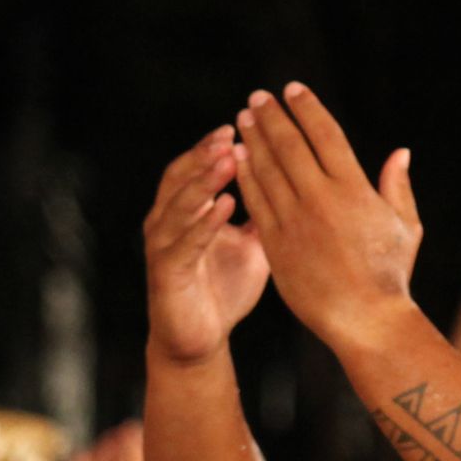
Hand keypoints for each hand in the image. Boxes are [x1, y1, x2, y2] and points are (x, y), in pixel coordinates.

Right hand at [143, 126, 272, 364]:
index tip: (243, 122)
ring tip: (227, 160)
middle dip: (205, 154)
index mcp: (186, 210)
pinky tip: (224, 206)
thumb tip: (298, 180)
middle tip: (231, 134)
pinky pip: (184, 243)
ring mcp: (162, 247)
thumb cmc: (224, 288)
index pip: (196, 166)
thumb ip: (266, 212)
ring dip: (203, 181)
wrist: (200, 339)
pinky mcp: (165, 274)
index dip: (214, 145)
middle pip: (181, 176)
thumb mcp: (252, 243)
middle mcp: (166, 222)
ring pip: (179, 204)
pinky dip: (204, 223)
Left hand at [232, 86, 418, 353]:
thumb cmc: (390, 275)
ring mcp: (295, 222)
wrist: (364, 320)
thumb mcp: (405, 227)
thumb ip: (397, 187)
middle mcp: (321, 200)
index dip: (307, 109)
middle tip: (256, 98)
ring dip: (252, 140)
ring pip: (267, 170)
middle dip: (271, 118)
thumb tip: (400, 153)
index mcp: (354, 189)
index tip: (292, 90)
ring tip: (242, 120)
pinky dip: (245, 176)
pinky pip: (256, 202)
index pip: (325, 135)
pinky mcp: (276, 244)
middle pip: (290, 146)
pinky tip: (237, 158)